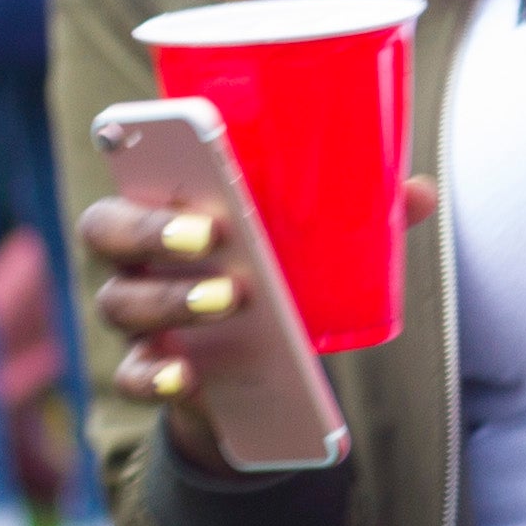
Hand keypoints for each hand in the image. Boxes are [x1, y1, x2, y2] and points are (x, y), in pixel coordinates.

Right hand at [78, 174, 436, 471]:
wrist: (249, 373)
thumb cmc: (272, 276)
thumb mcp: (306, 242)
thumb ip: (355, 215)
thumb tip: (418, 193)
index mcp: (165, 206)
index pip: (128, 169)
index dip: (140, 157)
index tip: (189, 150)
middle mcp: (136, 257)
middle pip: (108, 229)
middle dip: (154, 229)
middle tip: (213, 234)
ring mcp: (136, 315)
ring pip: (122, 301)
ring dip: (172, 299)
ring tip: (229, 297)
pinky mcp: (149, 370)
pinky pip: (132, 375)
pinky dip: (156, 376)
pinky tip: (188, 375)